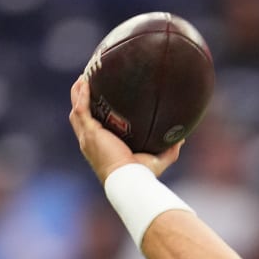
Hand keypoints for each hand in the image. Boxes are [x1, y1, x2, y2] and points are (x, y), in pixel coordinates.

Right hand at [68, 76, 182, 183]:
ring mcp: (88, 137)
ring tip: (83, 78)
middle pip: (79, 117)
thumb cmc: (141, 176)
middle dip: (80, 99)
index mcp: (101, 147)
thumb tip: (181, 138)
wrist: (130, 180)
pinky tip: (85, 82)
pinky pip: (81, 110)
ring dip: (77, 94)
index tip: (98, 99)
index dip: (92, 114)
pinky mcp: (90, 133)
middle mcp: (91, 142)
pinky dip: (81, 96)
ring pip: (76, 112)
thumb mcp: (157, 160)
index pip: (92, 128)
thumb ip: (169, 150)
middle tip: (87, 82)